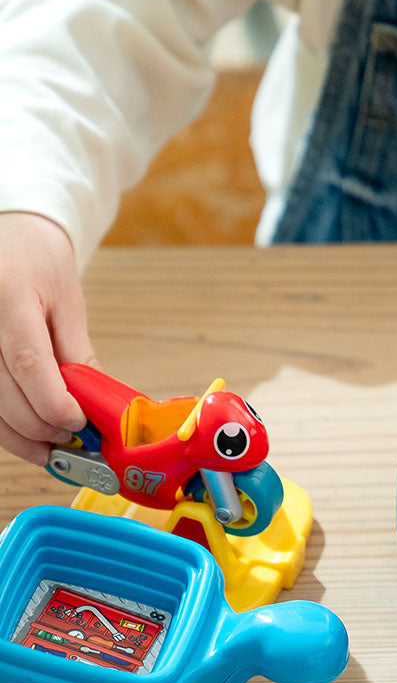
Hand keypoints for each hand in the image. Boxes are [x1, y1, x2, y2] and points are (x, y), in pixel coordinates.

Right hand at [0, 212, 94, 463]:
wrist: (5, 233)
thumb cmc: (38, 264)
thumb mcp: (68, 303)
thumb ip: (77, 356)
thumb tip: (100, 408)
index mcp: (8, 296)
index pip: (29, 363)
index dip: (55, 404)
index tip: (79, 424)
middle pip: (1, 392)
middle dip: (38, 427)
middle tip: (70, 441)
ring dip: (16, 435)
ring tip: (48, 449)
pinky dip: (1, 423)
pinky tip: (23, 435)